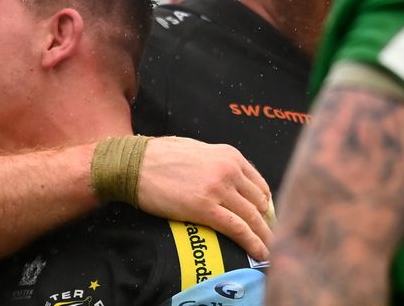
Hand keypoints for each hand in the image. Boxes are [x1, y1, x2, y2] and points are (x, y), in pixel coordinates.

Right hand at [137, 136, 272, 260]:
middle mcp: (229, 170)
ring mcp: (219, 189)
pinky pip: (238, 228)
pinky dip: (253, 243)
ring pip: (253, 217)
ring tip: (270, 251)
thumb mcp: (197, 150)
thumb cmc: (159, 156)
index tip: (265, 219)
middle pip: (260, 202)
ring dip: (265, 236)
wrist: (133, 164)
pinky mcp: (205, 208)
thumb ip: (217, 163)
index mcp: (229, 155)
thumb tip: (229, 181)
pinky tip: (260, 253)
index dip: (265, 205)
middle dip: (266, 222)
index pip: (259, 184)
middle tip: (268, 237)